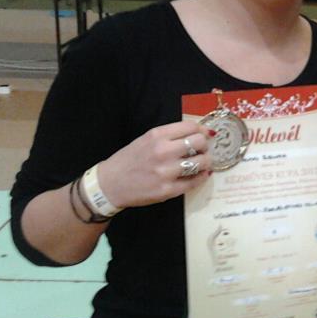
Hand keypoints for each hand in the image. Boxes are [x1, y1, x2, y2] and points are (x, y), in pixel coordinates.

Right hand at [97, 121, 213, 208]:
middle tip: (203, 150)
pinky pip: (194, 181)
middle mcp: (163, 152)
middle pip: (199, 142)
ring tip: (202, 162)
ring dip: (206, 161)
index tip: (205, 134)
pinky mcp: (168, 190)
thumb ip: (170, 136)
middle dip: (205, 145)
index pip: (190, 127)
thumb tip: (198, 132)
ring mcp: (166, 172)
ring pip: (201, 162)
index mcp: (157, 136)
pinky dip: (201, 177)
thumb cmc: (129, 160)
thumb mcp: (146, 139)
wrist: (110, 184)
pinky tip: (201, 174)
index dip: (202, 130)